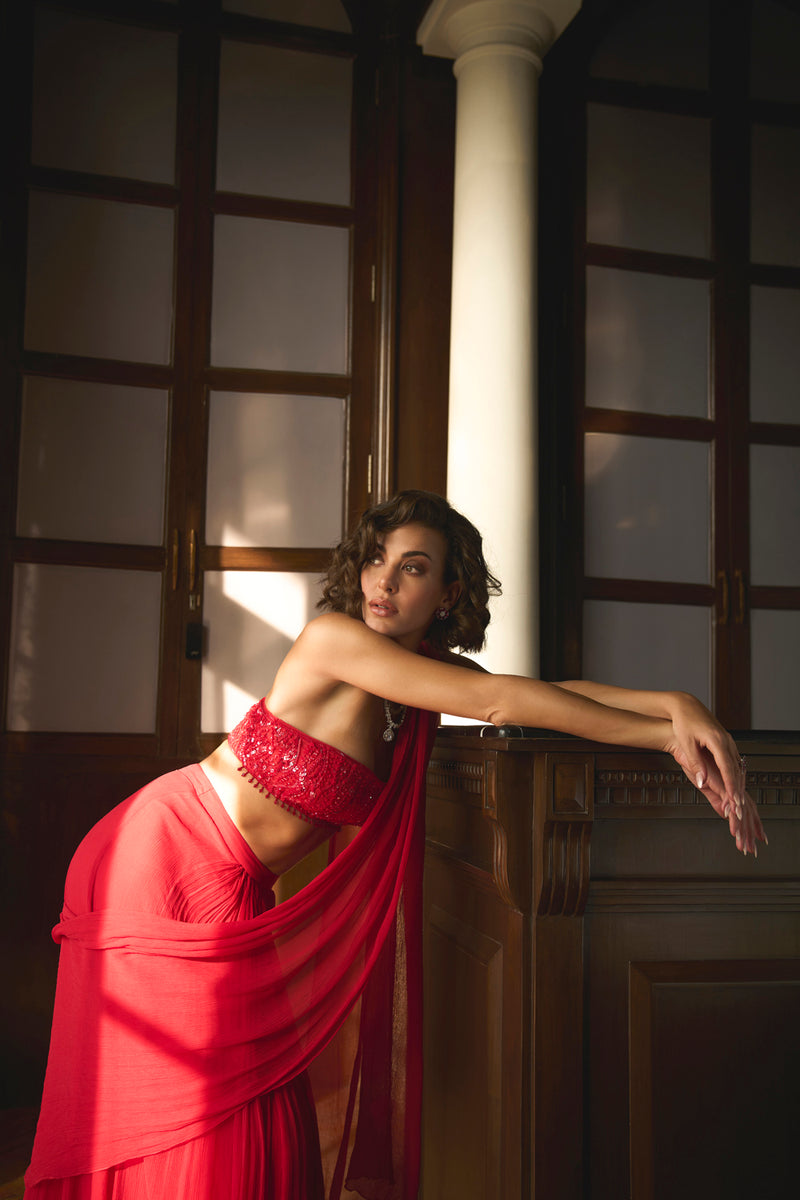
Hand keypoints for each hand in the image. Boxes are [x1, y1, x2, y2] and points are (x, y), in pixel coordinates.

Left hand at [665, 694, 766, 855]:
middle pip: (736, 770)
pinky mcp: (725, 742)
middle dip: (738, 790)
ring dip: (738, 784)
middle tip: (739, 808)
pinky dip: (735, 775)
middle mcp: (726, 741)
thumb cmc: (683, 723)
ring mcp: (728, 741)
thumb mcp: (686, 743)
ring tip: (738, 802)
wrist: (686, 706)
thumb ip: (695, 764)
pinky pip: (734, 761)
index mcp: (717, 741)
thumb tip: (701, 783)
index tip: (734, 801)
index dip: (731, 787)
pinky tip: (735, 786)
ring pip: (737, 766)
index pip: (727, 769)